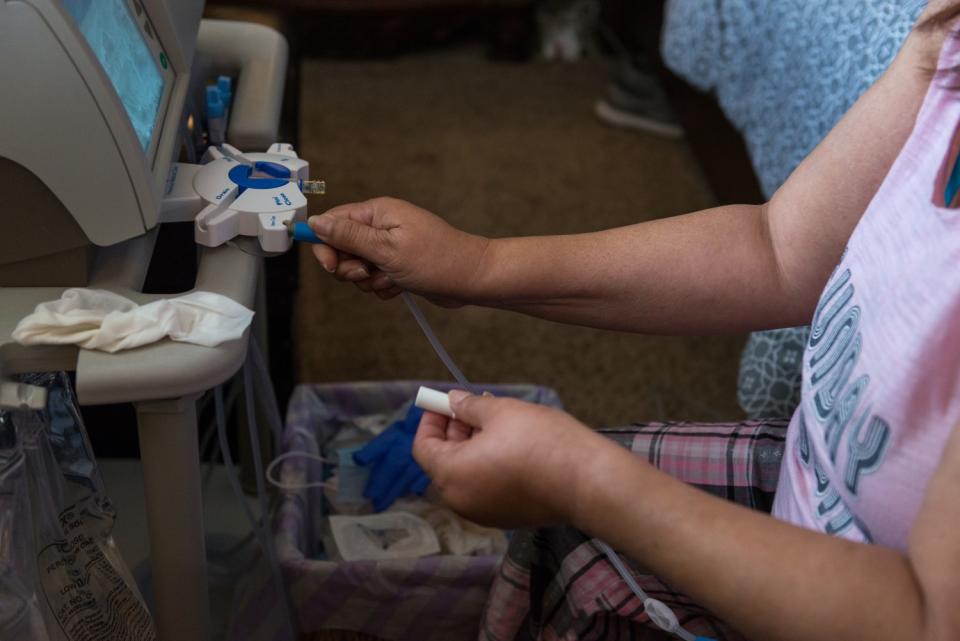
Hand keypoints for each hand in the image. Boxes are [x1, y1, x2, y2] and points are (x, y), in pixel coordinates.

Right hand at [308, 197, 489, 303]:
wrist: (471, 279)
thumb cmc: (436, 260)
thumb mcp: (386, 248)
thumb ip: (348, 236)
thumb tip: (316, 222)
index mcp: (378, 213)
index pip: (333, 222)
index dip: (325, 245)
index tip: (332, 266)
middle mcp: (382, 227)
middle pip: (342, 248)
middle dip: (350, 268)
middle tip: (370, 272)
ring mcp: (390, 247)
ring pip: (358, 268)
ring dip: (370, 280)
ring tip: (392, 278)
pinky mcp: (398, 266)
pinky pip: (375, 280)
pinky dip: (383, 287)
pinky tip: (401, 285)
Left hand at [412, 390, 619, 527]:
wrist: (587, 482)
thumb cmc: (540, 442)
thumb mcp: (500, 412)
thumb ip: (468, 407)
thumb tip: (452, 401)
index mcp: (451, 475)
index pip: (423, 448)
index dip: (430, 421)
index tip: (443, 402)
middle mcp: (461, 501)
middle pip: (445, 462)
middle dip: (455, 431)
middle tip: (473, 405)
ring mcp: (486, 513)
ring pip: (468, 474)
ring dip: (475, 446)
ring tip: (498, 420)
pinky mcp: (509, 517)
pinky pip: (488, 487)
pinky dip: (490, 465)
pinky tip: (514, 444)